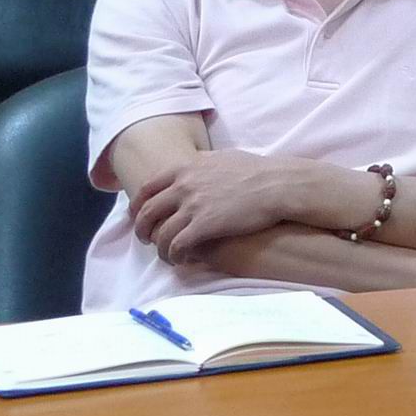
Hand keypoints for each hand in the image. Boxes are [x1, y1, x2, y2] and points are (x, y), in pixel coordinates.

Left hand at [131, 149, 308, 261]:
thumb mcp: (223, 156)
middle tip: (146, 239)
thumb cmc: (257, 170)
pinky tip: (181, 259)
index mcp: (185, 168)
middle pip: (148, 212)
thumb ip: (202, 161)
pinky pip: (177, 245)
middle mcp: (183, 186)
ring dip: (159, 248)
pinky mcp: (204, 225)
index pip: (147, 187)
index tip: (138, 215)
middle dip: (142, 229)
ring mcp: (192, 206)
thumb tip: (196, 161)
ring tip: (166, 255)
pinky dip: (174, 254)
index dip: (137, 205)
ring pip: (160, 233)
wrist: (277, 184)